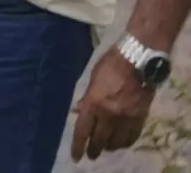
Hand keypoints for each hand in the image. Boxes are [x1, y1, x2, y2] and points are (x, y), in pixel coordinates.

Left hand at [71, 46, 153, 161]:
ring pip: (116, 142)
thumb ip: (87, 96)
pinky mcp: (140, 118)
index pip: (83, 130)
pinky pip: (131, 138)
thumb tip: (78, 110)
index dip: (78, 145)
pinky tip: (122, 141)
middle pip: (99, 140)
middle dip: (94, 149)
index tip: (76, 156)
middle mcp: (108, 114)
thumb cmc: (112, 63)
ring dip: (110, 146)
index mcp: (93, 102)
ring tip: (107, 145)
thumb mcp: (93, 77)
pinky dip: (125, 142)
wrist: (138, 59)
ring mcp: (125, 118)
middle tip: (92, 154)